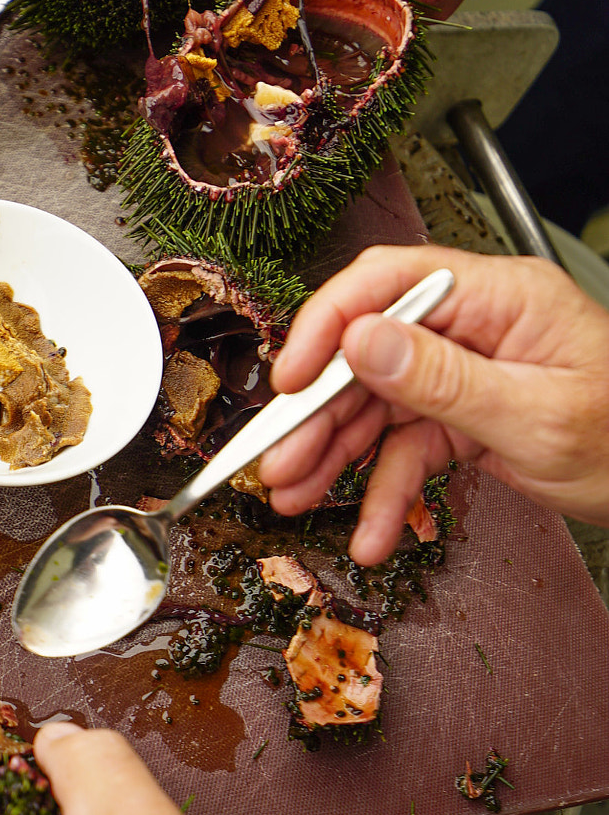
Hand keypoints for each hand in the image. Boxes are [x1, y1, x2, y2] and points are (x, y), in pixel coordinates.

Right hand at [257, 245, 608, 563]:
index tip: (291, 380)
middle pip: (372, 353)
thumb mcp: (535, 416)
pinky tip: (370, 531)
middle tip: (278, 459)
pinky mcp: (469, 415)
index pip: (391, 284)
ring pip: (381, 405)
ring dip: (336, 455)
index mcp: (499, 298)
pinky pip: (411, 447)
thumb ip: (443, 379)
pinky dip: (386, 490)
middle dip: (320, 412)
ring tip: (294, 496)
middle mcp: (476, 325)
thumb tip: (360, 341)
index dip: (329, 326)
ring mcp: (469, 370)